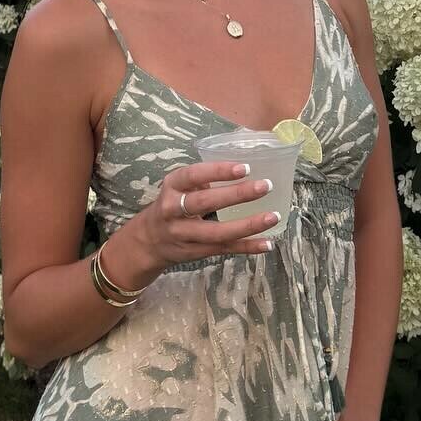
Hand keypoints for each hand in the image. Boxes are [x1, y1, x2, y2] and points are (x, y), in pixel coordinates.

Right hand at [124, 160, 281, 275]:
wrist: (147, 241)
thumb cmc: (171, 205)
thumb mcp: (178, 187)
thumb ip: (203, 180)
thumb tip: (245, 168)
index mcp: (172, 187)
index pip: (193, 175)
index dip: (218, 171)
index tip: (245, 168)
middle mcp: (174, 210)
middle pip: (205, 203)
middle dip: (237, 194)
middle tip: (265, 186)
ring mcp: (184, 235)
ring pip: (217, 232)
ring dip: (248, 225)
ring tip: (273, 216)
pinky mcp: (196, 252)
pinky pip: (225, 249)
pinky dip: (247, 247)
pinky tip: (267, 243)